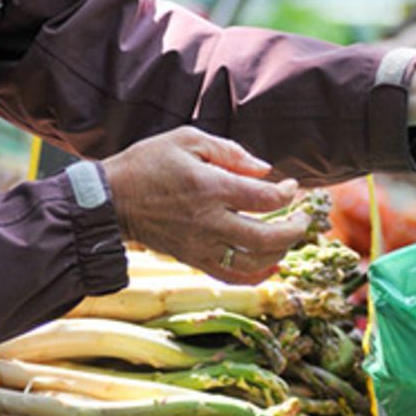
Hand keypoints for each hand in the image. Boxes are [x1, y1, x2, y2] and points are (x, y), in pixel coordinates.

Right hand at [101, 127, 309, 283]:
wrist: (112, 199)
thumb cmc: (149, 163)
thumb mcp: (188, 139)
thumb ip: (230, 152)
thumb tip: (265, 169)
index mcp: (210, 187)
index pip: (266, 199)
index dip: (288, 194)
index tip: (291, 187)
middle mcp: (209, 221)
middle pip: (268, 237)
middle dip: (295, 230)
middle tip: (303, 219)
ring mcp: (202, 245)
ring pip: (254, 261)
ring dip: (280, 251)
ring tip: (288, 237)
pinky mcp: (194, 260)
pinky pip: (233, 276)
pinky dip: (257, 274)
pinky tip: (271, 264)